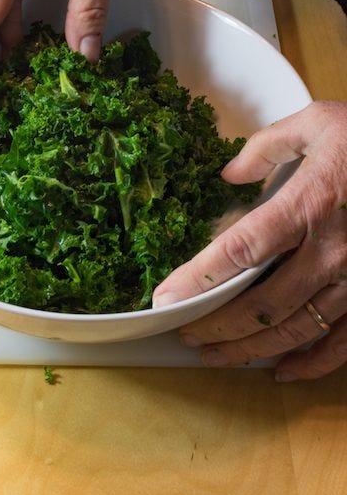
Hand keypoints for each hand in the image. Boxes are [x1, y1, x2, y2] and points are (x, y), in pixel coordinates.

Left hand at [152, 101, 346, 380]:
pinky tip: (281, 371)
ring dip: (250, 348)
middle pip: (261, 302)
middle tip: (183, 333)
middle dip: (216, 324)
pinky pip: (342, 341)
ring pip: (295, 328)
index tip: (165, 298)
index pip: (240, 250)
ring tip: (214, 356)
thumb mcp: (319, 122)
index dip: (199, 279)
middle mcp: (330, 249)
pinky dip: (311, 363)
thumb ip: (267, 145)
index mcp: (308, 204)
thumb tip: (228, 173)